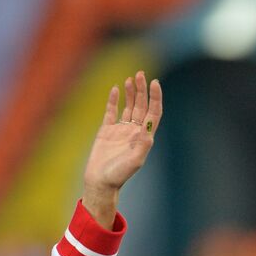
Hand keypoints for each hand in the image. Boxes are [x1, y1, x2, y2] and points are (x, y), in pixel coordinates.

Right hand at [82, 72, 162, 226]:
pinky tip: (116, 89)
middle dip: (143, 90)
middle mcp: (134, 132)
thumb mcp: (134, 161)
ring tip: (131, 78)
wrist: (100, 181)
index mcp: (143, 138)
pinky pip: (112, 111)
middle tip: (141, 74)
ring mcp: (120, 130)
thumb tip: (148, 127)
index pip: (153, 113)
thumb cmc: (119, 175)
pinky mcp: (107, 130)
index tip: (155, 83)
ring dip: (131, 92)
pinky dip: (114, 100)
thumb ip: (143, 144)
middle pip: (142, 106)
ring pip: (129, 106)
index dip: (155, 98)